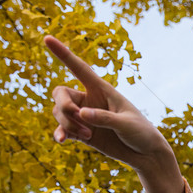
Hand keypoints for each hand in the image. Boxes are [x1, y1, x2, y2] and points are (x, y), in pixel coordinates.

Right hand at [45, 35, 184, 192]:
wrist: (145, 154)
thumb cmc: (141, 133)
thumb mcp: (127, 124)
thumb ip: (106, 119)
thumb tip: (82, 114)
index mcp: (102, 89)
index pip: (79, 68)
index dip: (63, 53)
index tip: (47, 38)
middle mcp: (89, 100)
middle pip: (60, 93)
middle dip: (64, 107)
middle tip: (80, 120)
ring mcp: (84, 117)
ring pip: (59, 112)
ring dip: (68, 124)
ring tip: (87, 136)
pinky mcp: (82, 133)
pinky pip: (62, 129)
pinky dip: (60, 133)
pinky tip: (62, 141)